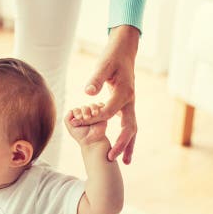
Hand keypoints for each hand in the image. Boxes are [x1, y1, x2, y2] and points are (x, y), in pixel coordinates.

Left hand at [65, 103, 108, 147]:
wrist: (93, 141)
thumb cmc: (81, 136)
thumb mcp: (71, 128)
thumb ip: (67, 119)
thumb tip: (70, 110)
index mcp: (78, 116)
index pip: (76, 110)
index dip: (77, 112)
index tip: (79, 118)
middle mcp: (85, 114)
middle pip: (84, 107)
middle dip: (85, 111)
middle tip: (86, 118)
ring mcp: (93, 113)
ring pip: (92, 106)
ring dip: (93, 108)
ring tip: (94, 114)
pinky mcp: (102, 114)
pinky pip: (101, 106)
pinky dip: (100, 105)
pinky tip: (100, 108)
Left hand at [78, 25, 139, 163]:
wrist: (125, 51)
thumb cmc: (112, 57)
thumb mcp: (103, 65)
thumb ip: (96, 79)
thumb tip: (88, 92)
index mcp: (124, 93)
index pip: (108, 112)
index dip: (94, 119)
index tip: (79, 124)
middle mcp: (130, 101)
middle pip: (128, 127)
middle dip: (121, 143)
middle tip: (112, 158)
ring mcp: (130, 104)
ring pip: (132, 129)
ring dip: (129, 145)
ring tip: (126, 162)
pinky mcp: (127, 106)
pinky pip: (129, 125)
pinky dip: (128, 138)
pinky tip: (123, 148)